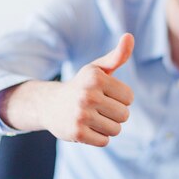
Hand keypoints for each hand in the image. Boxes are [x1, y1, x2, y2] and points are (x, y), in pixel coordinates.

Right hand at [0, 33, 134, 144]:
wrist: (49, 104)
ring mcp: (81, 115)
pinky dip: (98, 137)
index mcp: (95, 78)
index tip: (105, 95)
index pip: (129, 97)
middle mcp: (87, 95)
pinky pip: (104, 141)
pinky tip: (86, 127)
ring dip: (107, 127)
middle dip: (114, 114)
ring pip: (116, 130)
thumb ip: (117, 55)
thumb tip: (130, 36)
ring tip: (92, 118)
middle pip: (124, 115)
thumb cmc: (81, 86)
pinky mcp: (77, 133)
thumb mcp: (97, 69)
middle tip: (97, 108)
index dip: (120, 99)